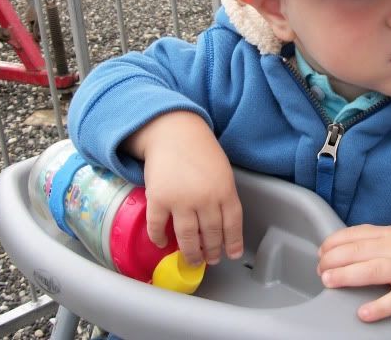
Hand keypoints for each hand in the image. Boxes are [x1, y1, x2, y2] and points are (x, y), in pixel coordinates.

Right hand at [124, 111, 243, 265]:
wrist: (173, 131)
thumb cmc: (199, 149)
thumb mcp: (222, 170)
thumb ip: (223, 194)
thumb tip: (223, 224)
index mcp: (225, 190)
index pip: (233, 224)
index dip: (233, 242)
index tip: (232, 254)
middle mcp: (205, 198)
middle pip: (211, 234)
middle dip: (211, 251)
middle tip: (209, 259)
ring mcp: (181, 200)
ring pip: (188, 238)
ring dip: (191, 253)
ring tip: (192, 259)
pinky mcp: (159, 199)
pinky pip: (158, 227)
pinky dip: (159, 239)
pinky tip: (163, 243)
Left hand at [317, 222, 390, 321]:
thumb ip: (374, 238)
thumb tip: (346, 244)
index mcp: (387, 235)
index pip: (354, 235)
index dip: (333, 243)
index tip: (321, 252)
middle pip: (358, 251)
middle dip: (333, 259)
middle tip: (319, 269)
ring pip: (372, 270)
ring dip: (347, 275)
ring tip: (329, 281)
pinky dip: (380, 307)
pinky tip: (364, 313)